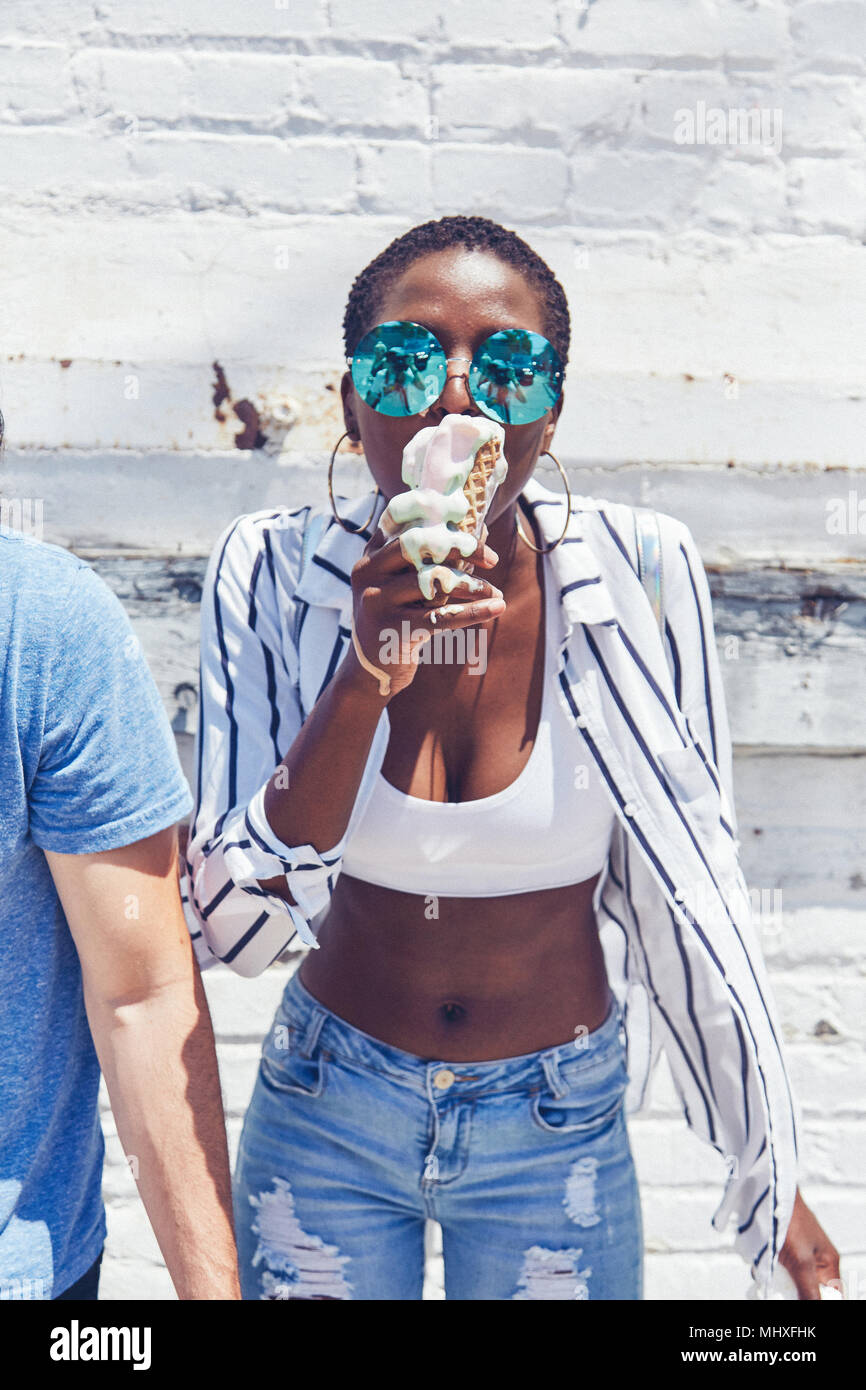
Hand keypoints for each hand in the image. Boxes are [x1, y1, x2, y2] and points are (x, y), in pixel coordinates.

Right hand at [349, 524, 505, 698]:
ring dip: (473, 586)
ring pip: (434, 582)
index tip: (465, 512)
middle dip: (461, 547)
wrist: (373, 669)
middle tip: (492, 558)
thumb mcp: (408, 584)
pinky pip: (442, 617)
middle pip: (418, 544)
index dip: (431, 509)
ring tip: (494, 592)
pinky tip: (498, 607)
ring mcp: (377, 602)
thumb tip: (482, 529)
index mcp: (371, 556)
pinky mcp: (394, 630)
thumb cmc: (399, 617)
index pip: (398, 518)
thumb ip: (435, 559)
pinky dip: (474, 612)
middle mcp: (368, 574)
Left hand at [778, 1188, 840, 1298]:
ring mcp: (798, 1254)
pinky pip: (777, 1269)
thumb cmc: (789, 1220)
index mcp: (828, 1264)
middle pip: (809, 1290)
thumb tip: (814, 1307)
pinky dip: (768, 1271)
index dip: (818, 1301)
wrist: (768, 1192)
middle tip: (781, 1293)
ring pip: (791, 1281)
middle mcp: (816, 1261)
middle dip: (794, 1293)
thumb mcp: (801, 1262)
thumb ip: (809, 1289)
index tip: (800, 1300)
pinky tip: (760, 1269)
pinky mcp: (781, 1249)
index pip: (830, 1296)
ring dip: (779, 1283)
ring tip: (770, 1278)